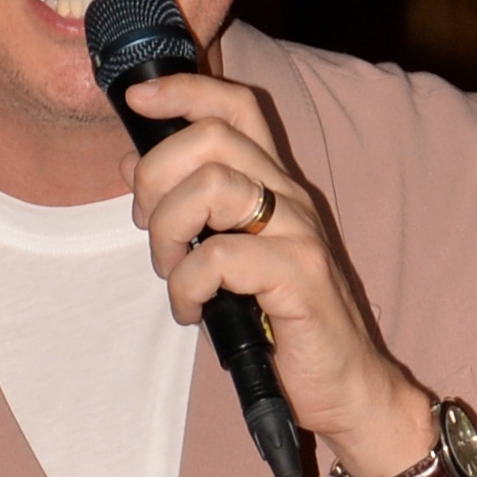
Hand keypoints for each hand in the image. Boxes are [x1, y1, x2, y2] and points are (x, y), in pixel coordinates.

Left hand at [123, 73, 437, 476]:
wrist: (346, 386)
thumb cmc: (284, 327)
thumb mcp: (227, 257)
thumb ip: (188, 210)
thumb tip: (129, 164)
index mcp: (275, 185)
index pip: (234, 104)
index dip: (182, 91)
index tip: (136, 99)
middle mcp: (290, 198)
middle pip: (211, 136)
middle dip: (156, 176)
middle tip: (148, 227)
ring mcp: (299, 234)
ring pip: (211, 186)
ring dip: (168, 231)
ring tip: (171, 272)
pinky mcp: (299, 276)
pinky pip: (220, 257)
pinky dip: (187, 285)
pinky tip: (191, 311)